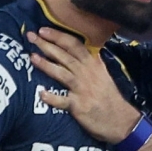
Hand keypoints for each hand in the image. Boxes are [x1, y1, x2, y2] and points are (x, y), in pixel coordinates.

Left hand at [27, 28, 140, 142]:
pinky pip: (63, 101)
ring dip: (46, 65)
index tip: (43, 30)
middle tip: (30, 36)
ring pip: (62, 73)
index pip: (74, 45)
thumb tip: (77, 50)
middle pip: (65, 56)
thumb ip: (90, 62)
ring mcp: (82, 90)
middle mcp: (87, 74)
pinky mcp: (79, 106)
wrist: (121, 120)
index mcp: (93, 64)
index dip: (58, 36)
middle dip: (47, 45)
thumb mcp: (103, 74)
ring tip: (32, 57)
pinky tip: (41, 94)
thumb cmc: (109, 97)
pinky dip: (52, 98)